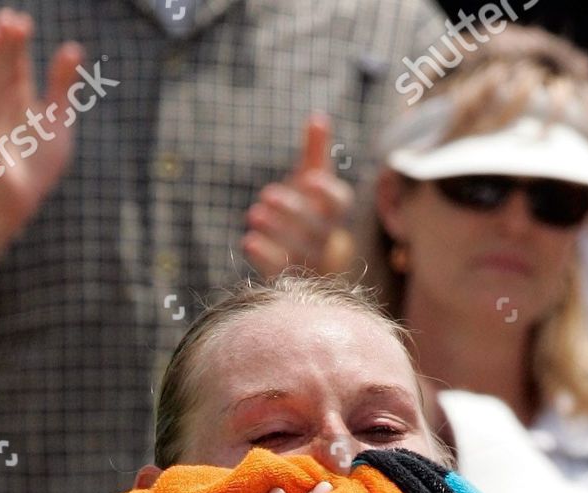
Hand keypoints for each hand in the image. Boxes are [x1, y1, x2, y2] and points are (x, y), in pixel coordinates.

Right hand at [0, 7, 85, 232]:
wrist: (17, 200)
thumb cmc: (39, 162)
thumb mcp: (57, 119)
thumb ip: (62, 85)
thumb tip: (73, 47)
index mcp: (18, 98)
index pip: (17, 65)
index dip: (18, 44)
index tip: (20, 20)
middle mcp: (2, 105)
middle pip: (4, 69)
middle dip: (5, 46)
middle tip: (9, 19)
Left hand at [242, 114, 355, 277]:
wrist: (303, 261)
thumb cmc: (308, 214)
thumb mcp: (310, 181)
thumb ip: (315, 153)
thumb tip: (318, 116)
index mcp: (333, 216)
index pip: (339, 204)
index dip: (327, 193)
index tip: (310, 179)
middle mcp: (327, 242)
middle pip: (318, 230)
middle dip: (293, 212)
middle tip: (267, 194)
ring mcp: (310, 265)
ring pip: (300, 254)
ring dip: (277, 234)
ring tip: (253, 215)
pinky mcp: (291, 280)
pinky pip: (282, 274)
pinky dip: (265, 259)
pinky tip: (248, 241)